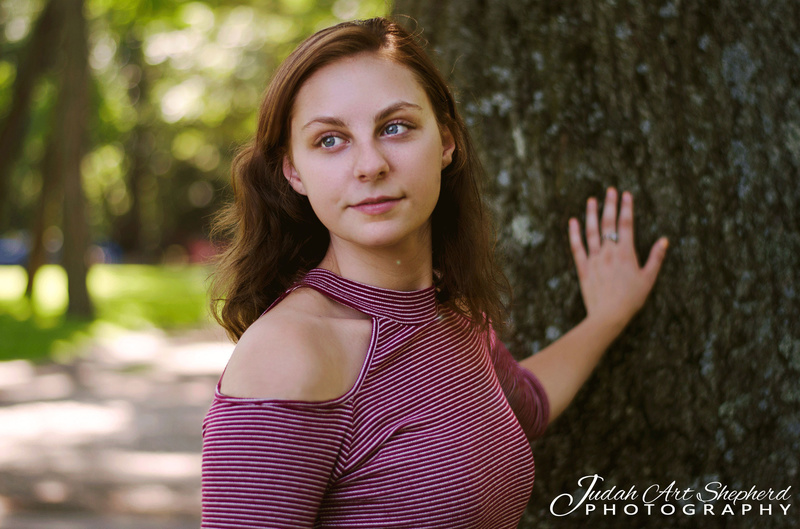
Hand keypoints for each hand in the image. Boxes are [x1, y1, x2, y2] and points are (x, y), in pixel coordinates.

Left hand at [568, 187, 667, 330]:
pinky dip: (574, 234)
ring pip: (592, 232)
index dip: (626, 208)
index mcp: (626, 253)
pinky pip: (577, 247)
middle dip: (610, 205)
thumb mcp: (648, 279)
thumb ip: (656, 258)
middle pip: (609, 224)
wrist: (609, 315)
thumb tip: (664, 241)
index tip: (626, 194)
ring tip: (591, 200)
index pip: (626, 224)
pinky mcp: (583, 268)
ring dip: (591, 215)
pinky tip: (573, 222)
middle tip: (610, 190)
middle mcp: (609, 252)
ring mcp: (595, 259)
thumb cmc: (631, 299)